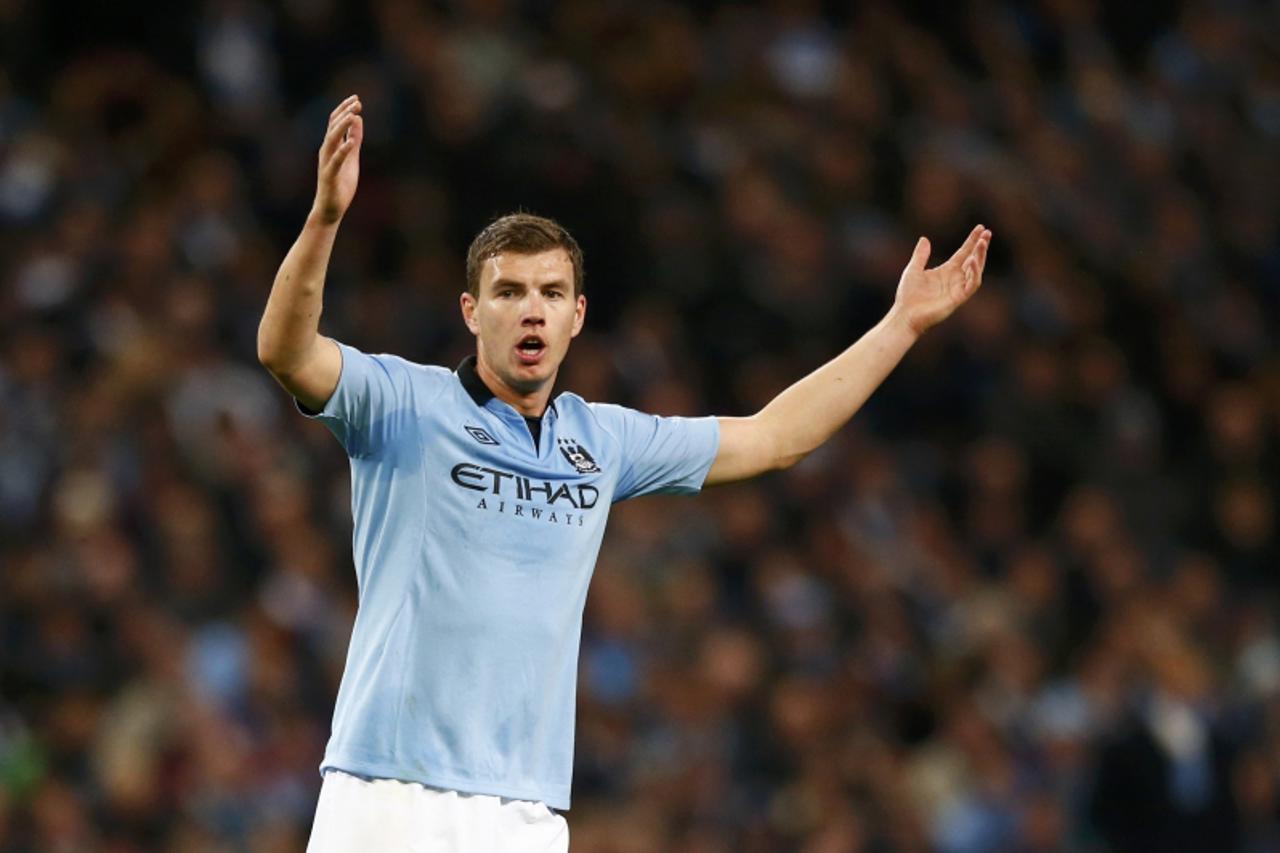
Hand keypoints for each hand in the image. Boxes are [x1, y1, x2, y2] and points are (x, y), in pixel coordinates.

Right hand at [311, 95, 362, 225]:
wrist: (330, 209)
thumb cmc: (340, 184)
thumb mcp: (351, 158)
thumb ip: (354, 139)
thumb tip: (357, 119)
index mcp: (331, 146)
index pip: (334, 122)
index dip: (344, 109)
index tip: (356, 98)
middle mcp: (326, 151)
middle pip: (333, 127)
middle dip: (344, 113)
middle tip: (357, 102)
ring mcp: (326, 163)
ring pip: (332, 140)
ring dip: (342, 127)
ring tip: (353, 115)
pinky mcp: (329, 176)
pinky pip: (335, 161)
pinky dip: (343, 151)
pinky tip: (351, 143)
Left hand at [892, 225, 991, 334]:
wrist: (905, 315)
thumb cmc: (908, 295)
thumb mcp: (913, 270)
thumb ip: (920, 255)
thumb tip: (925, 238)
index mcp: (946, 271)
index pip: (963, 253)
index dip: (972, 241)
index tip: (981, 228)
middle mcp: (955, 279)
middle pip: (973, 259)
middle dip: (981, 247)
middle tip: (987, 233)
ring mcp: (958, 289)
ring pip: (976, 271)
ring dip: (980, 257)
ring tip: (981, 244)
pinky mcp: (958, 298)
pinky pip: (972, 285)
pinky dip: (974, 273)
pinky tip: (972, 261)